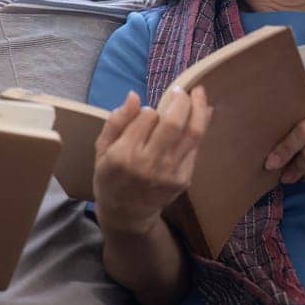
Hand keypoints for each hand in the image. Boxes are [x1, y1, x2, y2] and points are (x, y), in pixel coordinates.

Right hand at [92, 86, 211, 236]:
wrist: (127, 215)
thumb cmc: (110, 178)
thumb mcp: (102, 149)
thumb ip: (116, 121)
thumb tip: (134, 96)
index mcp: (124, 155)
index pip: (146, 117)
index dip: (149, 110)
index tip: (147, 113)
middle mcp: (149, 163)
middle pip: (174, 122)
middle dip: (181, 100)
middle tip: (182, 90)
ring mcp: (169, 173)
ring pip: (192, 133)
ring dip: (199, 108)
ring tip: (199, 92)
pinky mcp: (183, 179)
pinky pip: (195, 148)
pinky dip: (201, 127)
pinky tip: (203, 113)